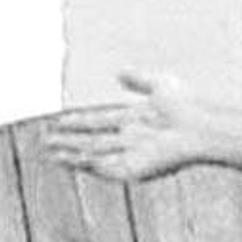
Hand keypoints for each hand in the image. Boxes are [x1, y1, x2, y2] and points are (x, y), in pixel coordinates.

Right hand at [44, 69, 206, 181]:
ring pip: (93, 154)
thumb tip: (118, 71)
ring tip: (49, 153)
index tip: (58, 120)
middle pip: (91, 138)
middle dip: (67, 139)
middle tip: (43, 139)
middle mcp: (130, 137)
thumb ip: (138, 79)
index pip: (98, 120)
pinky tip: (71, 160)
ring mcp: (131, 154)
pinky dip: (87, 165)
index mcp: (135, 118)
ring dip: (71, 153)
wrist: (198, 125)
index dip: (77, 121)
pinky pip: (105, 168)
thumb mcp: (160, 84)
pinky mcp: (133, 169)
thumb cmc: (185, 105)